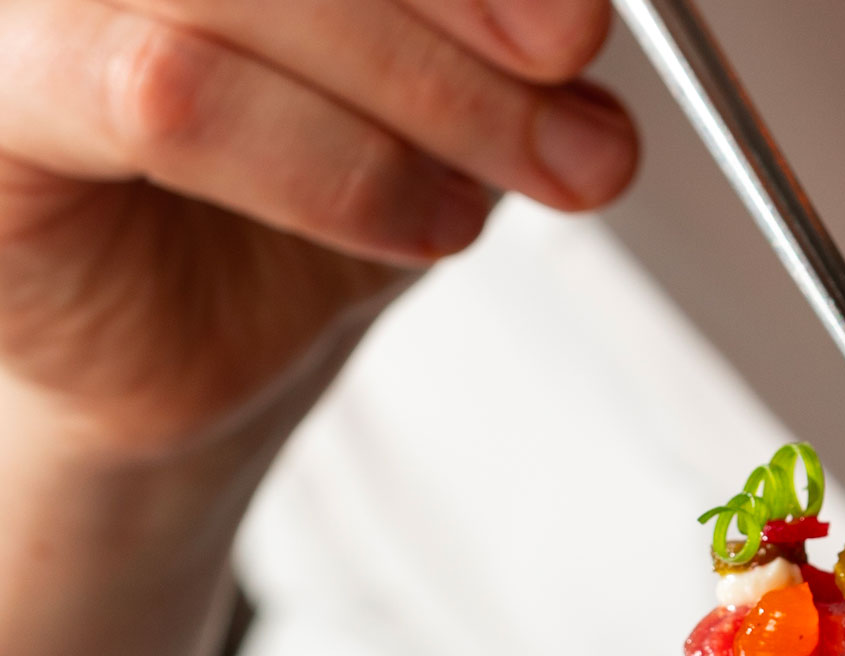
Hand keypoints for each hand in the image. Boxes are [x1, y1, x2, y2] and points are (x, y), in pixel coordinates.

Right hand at [0, 0, 638, 457]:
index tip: (584, 31)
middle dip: (476, 23)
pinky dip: (338, 171)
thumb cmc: (292, 196)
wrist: (180, 346)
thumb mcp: (433, 93)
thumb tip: (583, 24)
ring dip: (428, 101)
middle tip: (583, 131)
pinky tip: (423, 223)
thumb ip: (496, 39)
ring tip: (518, 187)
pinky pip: (172, 99)